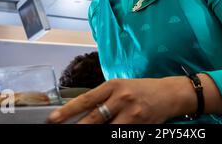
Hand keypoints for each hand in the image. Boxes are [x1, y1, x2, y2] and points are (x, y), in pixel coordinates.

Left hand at [47, 76, 196, 123]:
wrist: (169, 94)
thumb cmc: (142, 89)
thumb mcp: (121, 87)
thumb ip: (103, 98)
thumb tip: (80, 113)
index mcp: (114, 86)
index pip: (86, 100)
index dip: (67, 111)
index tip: (53, 120)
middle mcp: (122, 98)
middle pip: (93, 119)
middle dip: (77, 128)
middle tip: (63, 131)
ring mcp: (132, 114)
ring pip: (107, 130)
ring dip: (95, 133)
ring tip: (84, 133)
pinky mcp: (140, 126)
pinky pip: (121, 136)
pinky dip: (113, 136)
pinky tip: (110, 133)